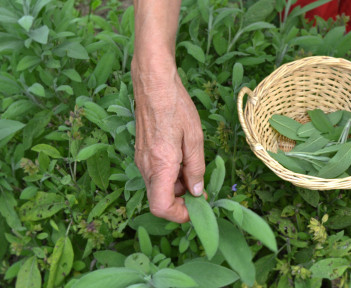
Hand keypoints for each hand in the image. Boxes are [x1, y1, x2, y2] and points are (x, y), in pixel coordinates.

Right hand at [132, 57, 204, 222]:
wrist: (153, 84)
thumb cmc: (175, 107)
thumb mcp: (194, 139)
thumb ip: (196, 168)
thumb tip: (196, 192)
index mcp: (160, 165)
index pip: (161, 207)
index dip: (179, 216)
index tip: (196, 209)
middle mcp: (146, 167)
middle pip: (161, 200)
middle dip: (182, 201)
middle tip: (201, 189)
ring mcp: (142, 160)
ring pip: (159, 188)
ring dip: (177, 187)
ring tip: (194, 169)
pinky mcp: (142, 153)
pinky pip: (156, 174)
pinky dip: (171, 175)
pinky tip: (183, 159)